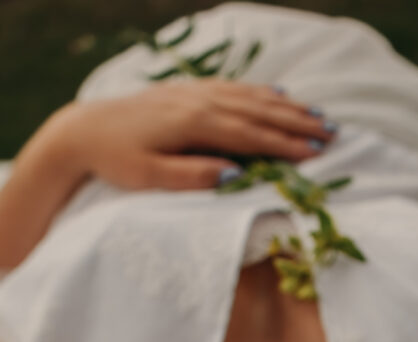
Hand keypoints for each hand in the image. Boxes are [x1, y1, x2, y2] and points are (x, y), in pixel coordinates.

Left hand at [49, 79, 336, 190]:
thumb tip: (234, 177)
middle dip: (298, 124)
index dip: (286, 145)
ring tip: (319, 117)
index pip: (251, 136)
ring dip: (287, 107)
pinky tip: (280, 94)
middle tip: (333, 136)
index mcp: (194, 124)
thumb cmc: (115, 160)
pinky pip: (235, 88)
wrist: (84, 130)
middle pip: (259, 112)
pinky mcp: (188, 91)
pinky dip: (262, 92)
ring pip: (251, 97)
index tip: (317, 155)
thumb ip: (191, 176)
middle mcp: (200, 102)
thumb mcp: (148, 177)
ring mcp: (195, 92)